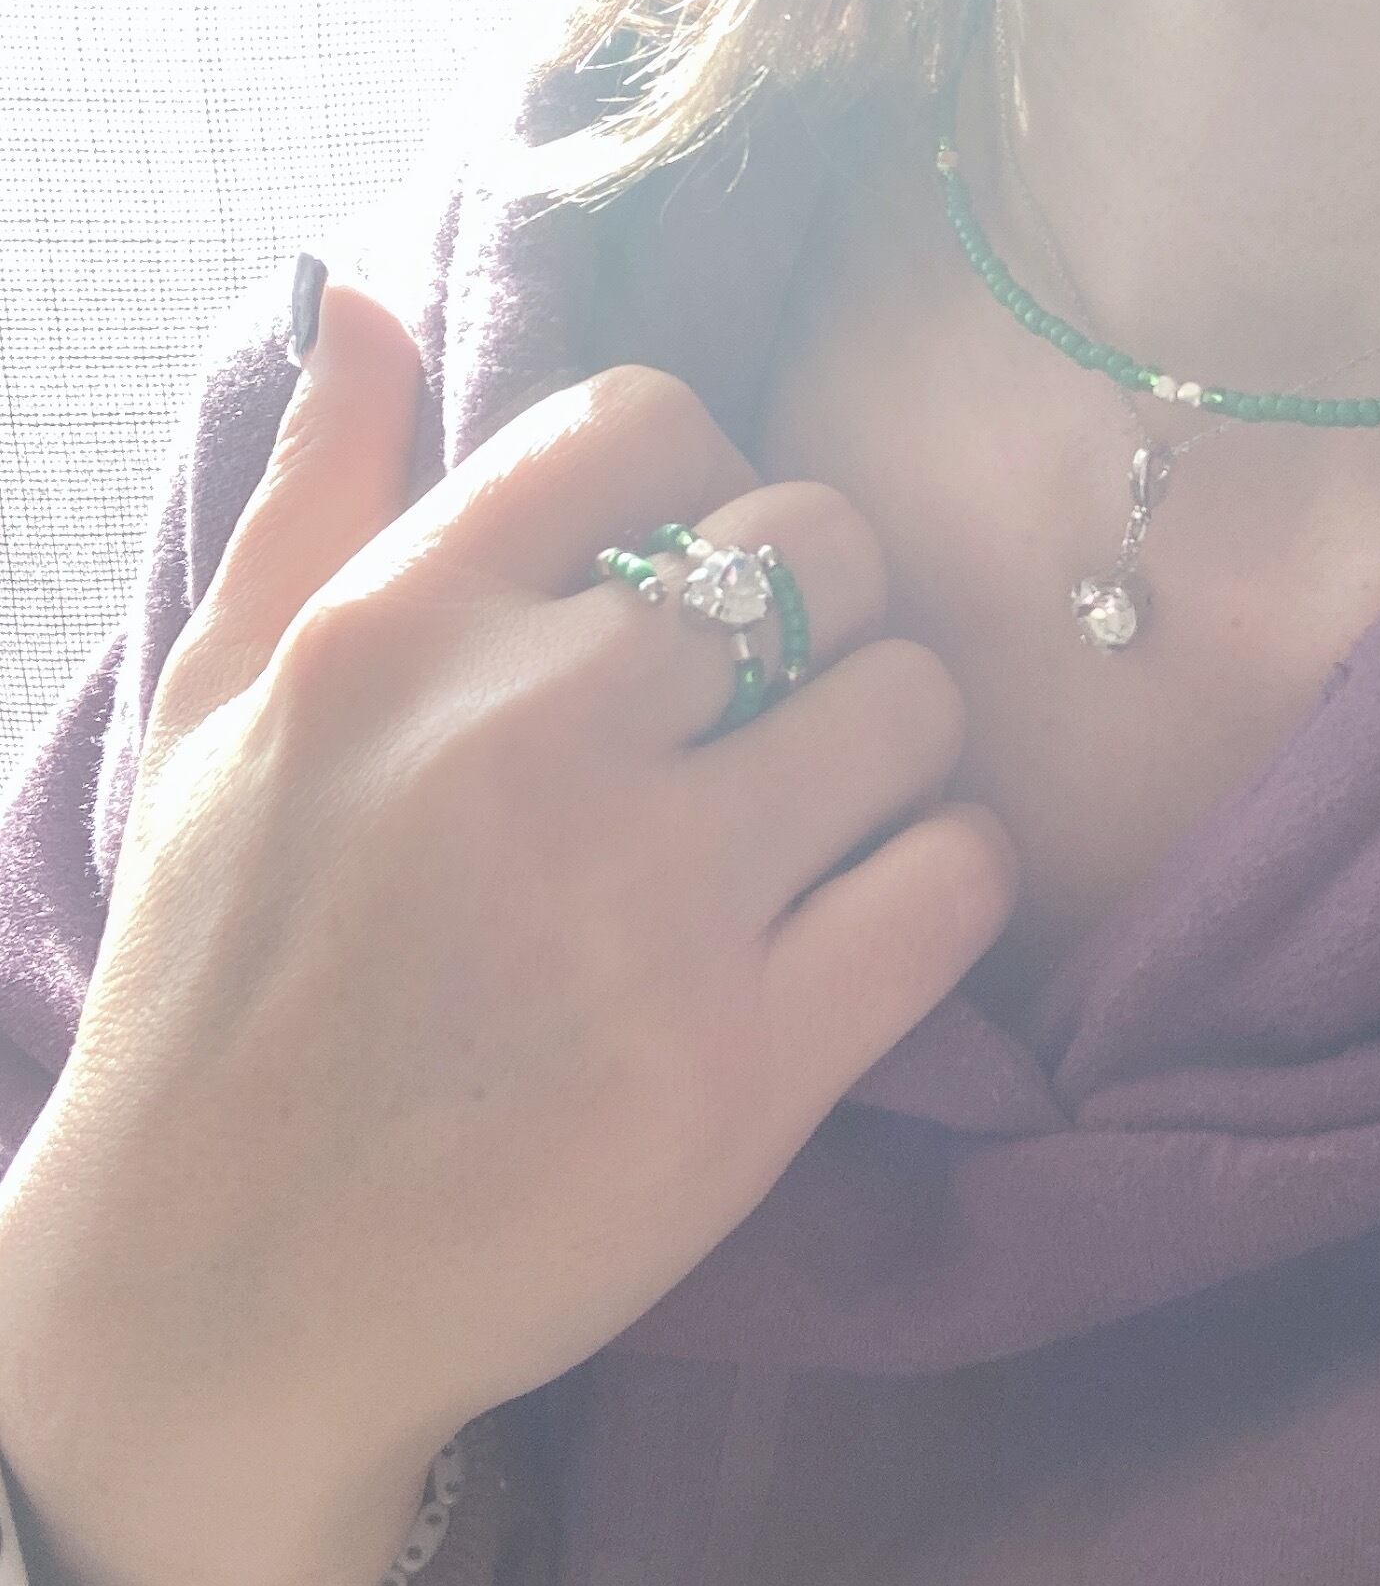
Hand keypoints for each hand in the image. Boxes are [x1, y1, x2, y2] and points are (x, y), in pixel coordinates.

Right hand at [0, 278, 1015, 1585]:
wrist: (216, 1297)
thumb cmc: (219, 984)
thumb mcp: (213, 711)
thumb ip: (311, 490)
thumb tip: (367, 289)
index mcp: (398, 628)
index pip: (652, 420)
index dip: (711, 481)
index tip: (691, 576)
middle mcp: (531, 730)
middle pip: (826, 543)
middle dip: (828, 610)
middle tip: (780, 706)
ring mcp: (648, 898)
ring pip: (917, 698)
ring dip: (900, 747)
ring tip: (829, 815)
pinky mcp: (747, 1064)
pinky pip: (962, 877)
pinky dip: (954, 881)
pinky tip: (880, 917)